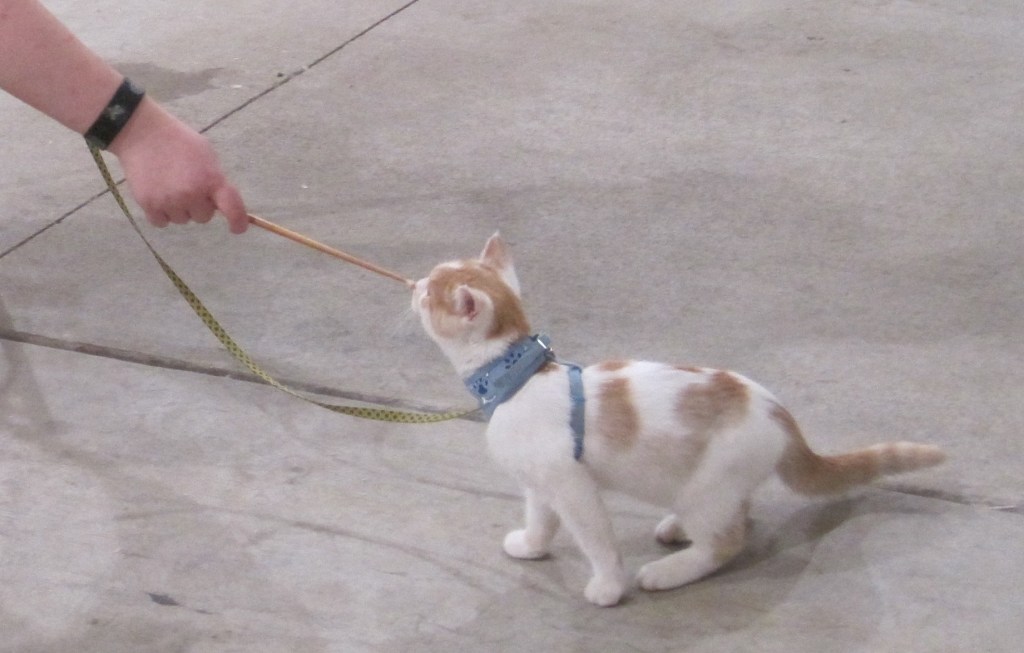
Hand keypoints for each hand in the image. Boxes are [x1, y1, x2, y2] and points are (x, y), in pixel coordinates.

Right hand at [108, 98, 248, 233]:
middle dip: (199, 205)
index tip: (237, 228)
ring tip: (169, 186)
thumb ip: (216, 180)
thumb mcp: (207, 155)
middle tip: (187, 186)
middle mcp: (192, 194)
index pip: (233, 208)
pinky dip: (161, 213)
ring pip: (182, 220)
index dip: (238, 222)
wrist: (142, 133)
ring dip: (179, 209)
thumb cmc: (179, 142)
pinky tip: (158, 195)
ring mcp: (170, 201)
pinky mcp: (149, 205)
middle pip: (203, 217)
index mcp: (211, 180)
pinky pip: (162, 222)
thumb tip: (220, 203)